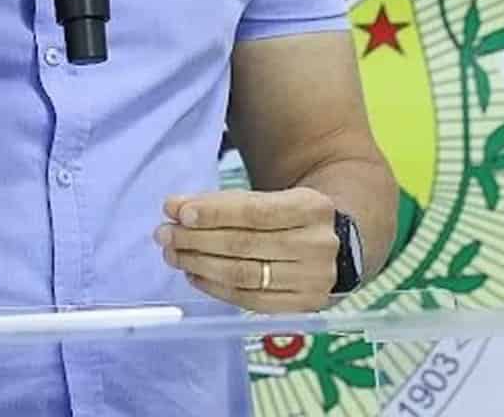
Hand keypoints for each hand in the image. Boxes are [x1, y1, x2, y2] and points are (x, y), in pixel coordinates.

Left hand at [156, 188, 340, 312]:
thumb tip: (174, 207)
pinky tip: (194, 274)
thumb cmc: (289, 215)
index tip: (179, 212)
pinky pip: (251, 300)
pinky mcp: (304, 305)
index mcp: (313, 207)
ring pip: (244, 274)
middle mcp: (318, 245)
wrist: (339, 243)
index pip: (255, 211)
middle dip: (197, 239)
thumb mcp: (270, 197)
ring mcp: (314, 280)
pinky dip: (217, 287)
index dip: (214, 213)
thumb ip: (223, 202)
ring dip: (200, 264)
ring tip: (173, 254)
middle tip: (163, 234)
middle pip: (245, 245)